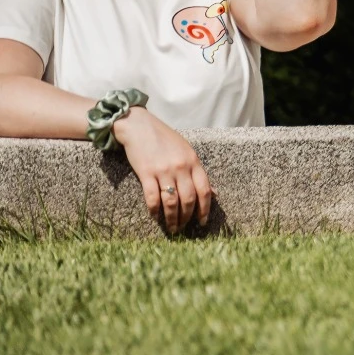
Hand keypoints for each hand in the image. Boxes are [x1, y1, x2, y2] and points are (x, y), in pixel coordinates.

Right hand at [113, 108, 214, 232]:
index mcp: (194, 161)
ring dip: (172, 218)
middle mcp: (181, 167)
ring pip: (172, 201)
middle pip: (189, 199)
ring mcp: (164, 170)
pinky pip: (152, 197)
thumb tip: (214, 192)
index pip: (205, 190)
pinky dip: (154, 210)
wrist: (140, 126)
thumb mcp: (187, 152)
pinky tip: (155, 216)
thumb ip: (197, 172)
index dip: (205, 209)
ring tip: (172, 227)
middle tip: (183, 228)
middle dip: (187, 217)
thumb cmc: (165, 140)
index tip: (202, 222)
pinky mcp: (146, 173)